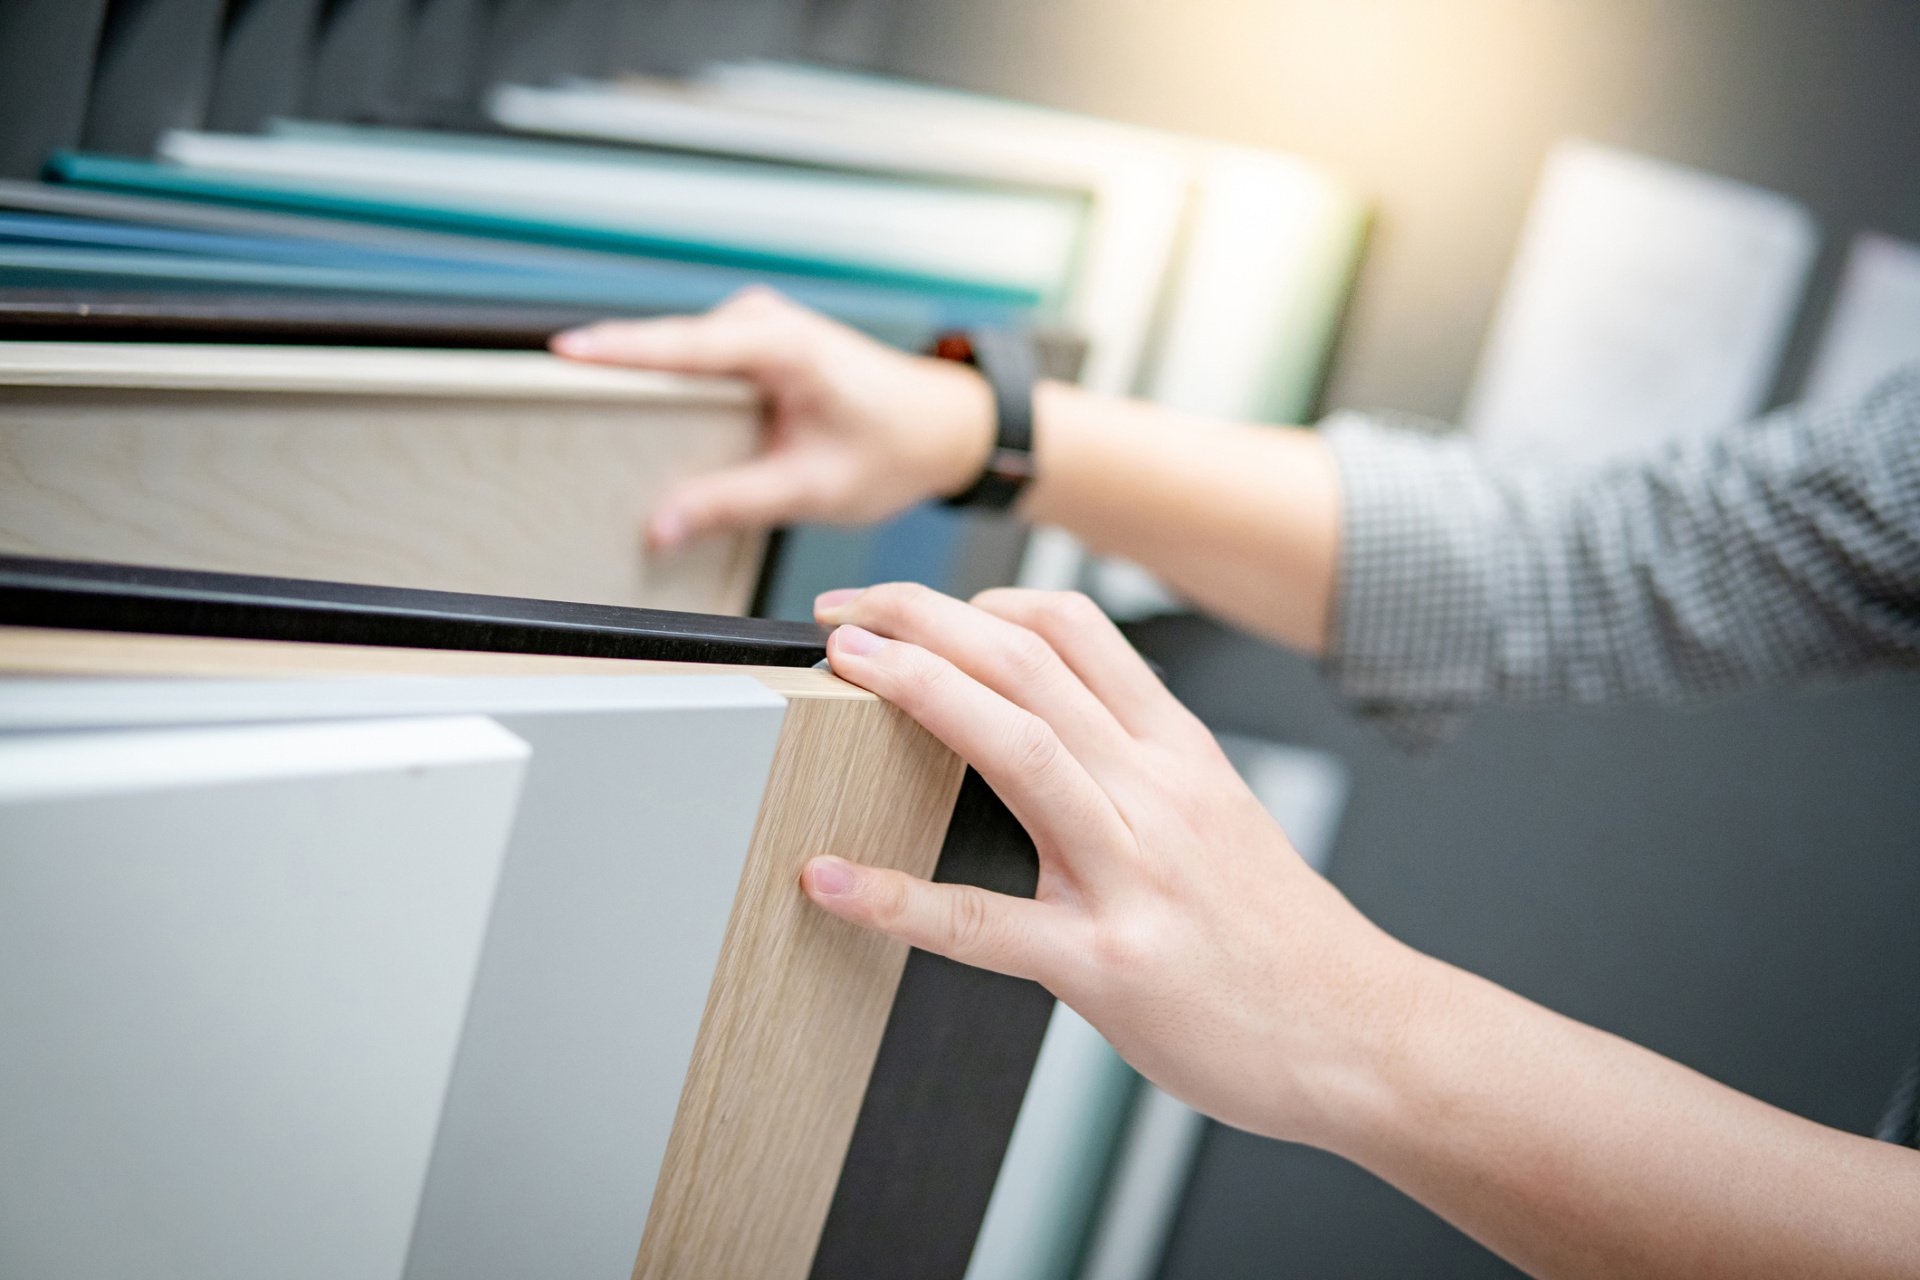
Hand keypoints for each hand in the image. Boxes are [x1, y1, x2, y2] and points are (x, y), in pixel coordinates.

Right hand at [552, 289, 994, 550]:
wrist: (939, 427)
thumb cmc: (891, 448)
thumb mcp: (811, 488)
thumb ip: (732, 504)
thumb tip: (661, 525)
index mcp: (783, 344)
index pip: (683, 345)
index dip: (619, 351)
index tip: (562, 353)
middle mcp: (763, 321)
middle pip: (666, 344)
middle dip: (613, 371)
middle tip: (551, 404)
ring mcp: (755, 327)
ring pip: (674, 354)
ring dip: (637, 383)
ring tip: (586, 417)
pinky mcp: (750, 343)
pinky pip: (691, 362)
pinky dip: (665, 388)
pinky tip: (639, 419)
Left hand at [798, 583, 1424, 1144]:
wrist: (1364, 1034)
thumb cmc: (1279, 933)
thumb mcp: (1219, 811)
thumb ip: (1141, 761)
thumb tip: (1048, 720)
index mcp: (1178, 750)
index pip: (1074, 627)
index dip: (978, 599)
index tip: (907, 604)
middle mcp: (1156, 791)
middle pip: (1030, 663)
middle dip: (925, 619)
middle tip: (841, 612)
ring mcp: (1132, 873)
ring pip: (1019, 750)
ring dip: (920, 691)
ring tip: (842, 666)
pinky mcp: (1108, 963)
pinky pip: (988, 923)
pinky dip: (900, 899)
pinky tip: (831, 880)